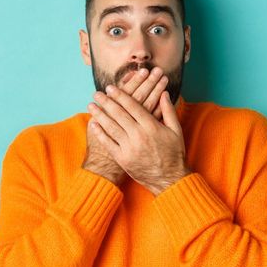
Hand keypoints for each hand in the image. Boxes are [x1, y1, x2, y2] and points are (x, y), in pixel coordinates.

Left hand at [83, 68, 169, 184]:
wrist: (168, 179)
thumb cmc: (174, 153)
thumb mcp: (176, 131)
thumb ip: (169, 111)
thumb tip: (164, 92)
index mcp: (152, 126)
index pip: (132, 106)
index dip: (120, 96)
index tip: (110, 88)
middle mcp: (139, 135)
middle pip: (119, 114)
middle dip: (106, 102)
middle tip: (97, 93)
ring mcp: (129, 147)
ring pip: (111, 127)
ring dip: (99, 115)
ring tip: (91, 105)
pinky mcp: (122, 159)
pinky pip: (108, 143)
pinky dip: (99, 133)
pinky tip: (92, 124)